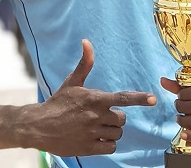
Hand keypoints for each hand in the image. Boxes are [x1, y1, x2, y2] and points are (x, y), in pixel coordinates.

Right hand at [19, 39, 156, 155]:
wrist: (38, 126)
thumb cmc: (57, 103)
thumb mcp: (71, 82)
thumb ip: (85, 64)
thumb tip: (87, 42)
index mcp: (94, 99)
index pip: (122, 99)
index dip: (139, 99)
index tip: (153, 100)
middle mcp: (95, 116)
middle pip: (122, 119)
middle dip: (115, 118)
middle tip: (101, 116)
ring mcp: (92, 133)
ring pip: (117, 134)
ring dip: (111, 131)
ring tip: (96, 127)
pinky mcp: (88, 148)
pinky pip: (110, 147)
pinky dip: (107, 144)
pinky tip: (96, 138)